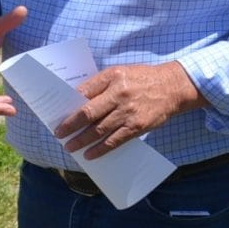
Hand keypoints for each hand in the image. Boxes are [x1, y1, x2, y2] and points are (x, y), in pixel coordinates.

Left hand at [54, 60, 204, 158]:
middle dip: (71, 125)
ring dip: (82, 140)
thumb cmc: (141, 78)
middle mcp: (118, 94)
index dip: (69, 105)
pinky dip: (101, 149)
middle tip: (58, 134)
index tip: (57, 114)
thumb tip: (78, 99)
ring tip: (70, 147)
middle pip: (89, 113)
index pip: (84, 92)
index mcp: (111, 77)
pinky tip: (90, 154)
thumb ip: (100, 84)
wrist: (171, 87)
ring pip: (100, 130)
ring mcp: (128, 112)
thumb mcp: (119, 72)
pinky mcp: (137, 126)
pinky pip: (115, 141)